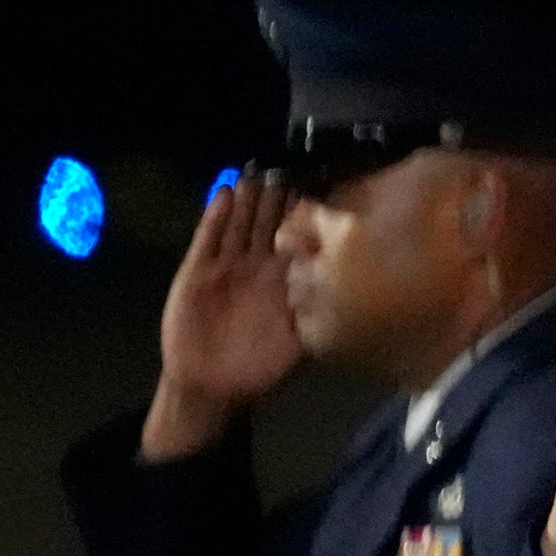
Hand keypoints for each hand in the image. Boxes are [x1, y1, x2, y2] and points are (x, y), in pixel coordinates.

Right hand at [140, 174, 306, 461]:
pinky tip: (224, 194)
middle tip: (289, 171)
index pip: (302, 239)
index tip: (324, 190)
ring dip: (249, 200)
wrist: (214, 384)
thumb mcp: (301, 339)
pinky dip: (215, 217)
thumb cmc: (263, 365)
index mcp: (289, 279)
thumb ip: (322, 313)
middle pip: (271, 223)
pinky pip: (208, 239)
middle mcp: (261, 266)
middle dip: (279, 198)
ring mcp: (229, 265)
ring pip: (241, 224)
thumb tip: (357, 292)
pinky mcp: (198, 270)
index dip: (310, 217)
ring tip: (257, 173)